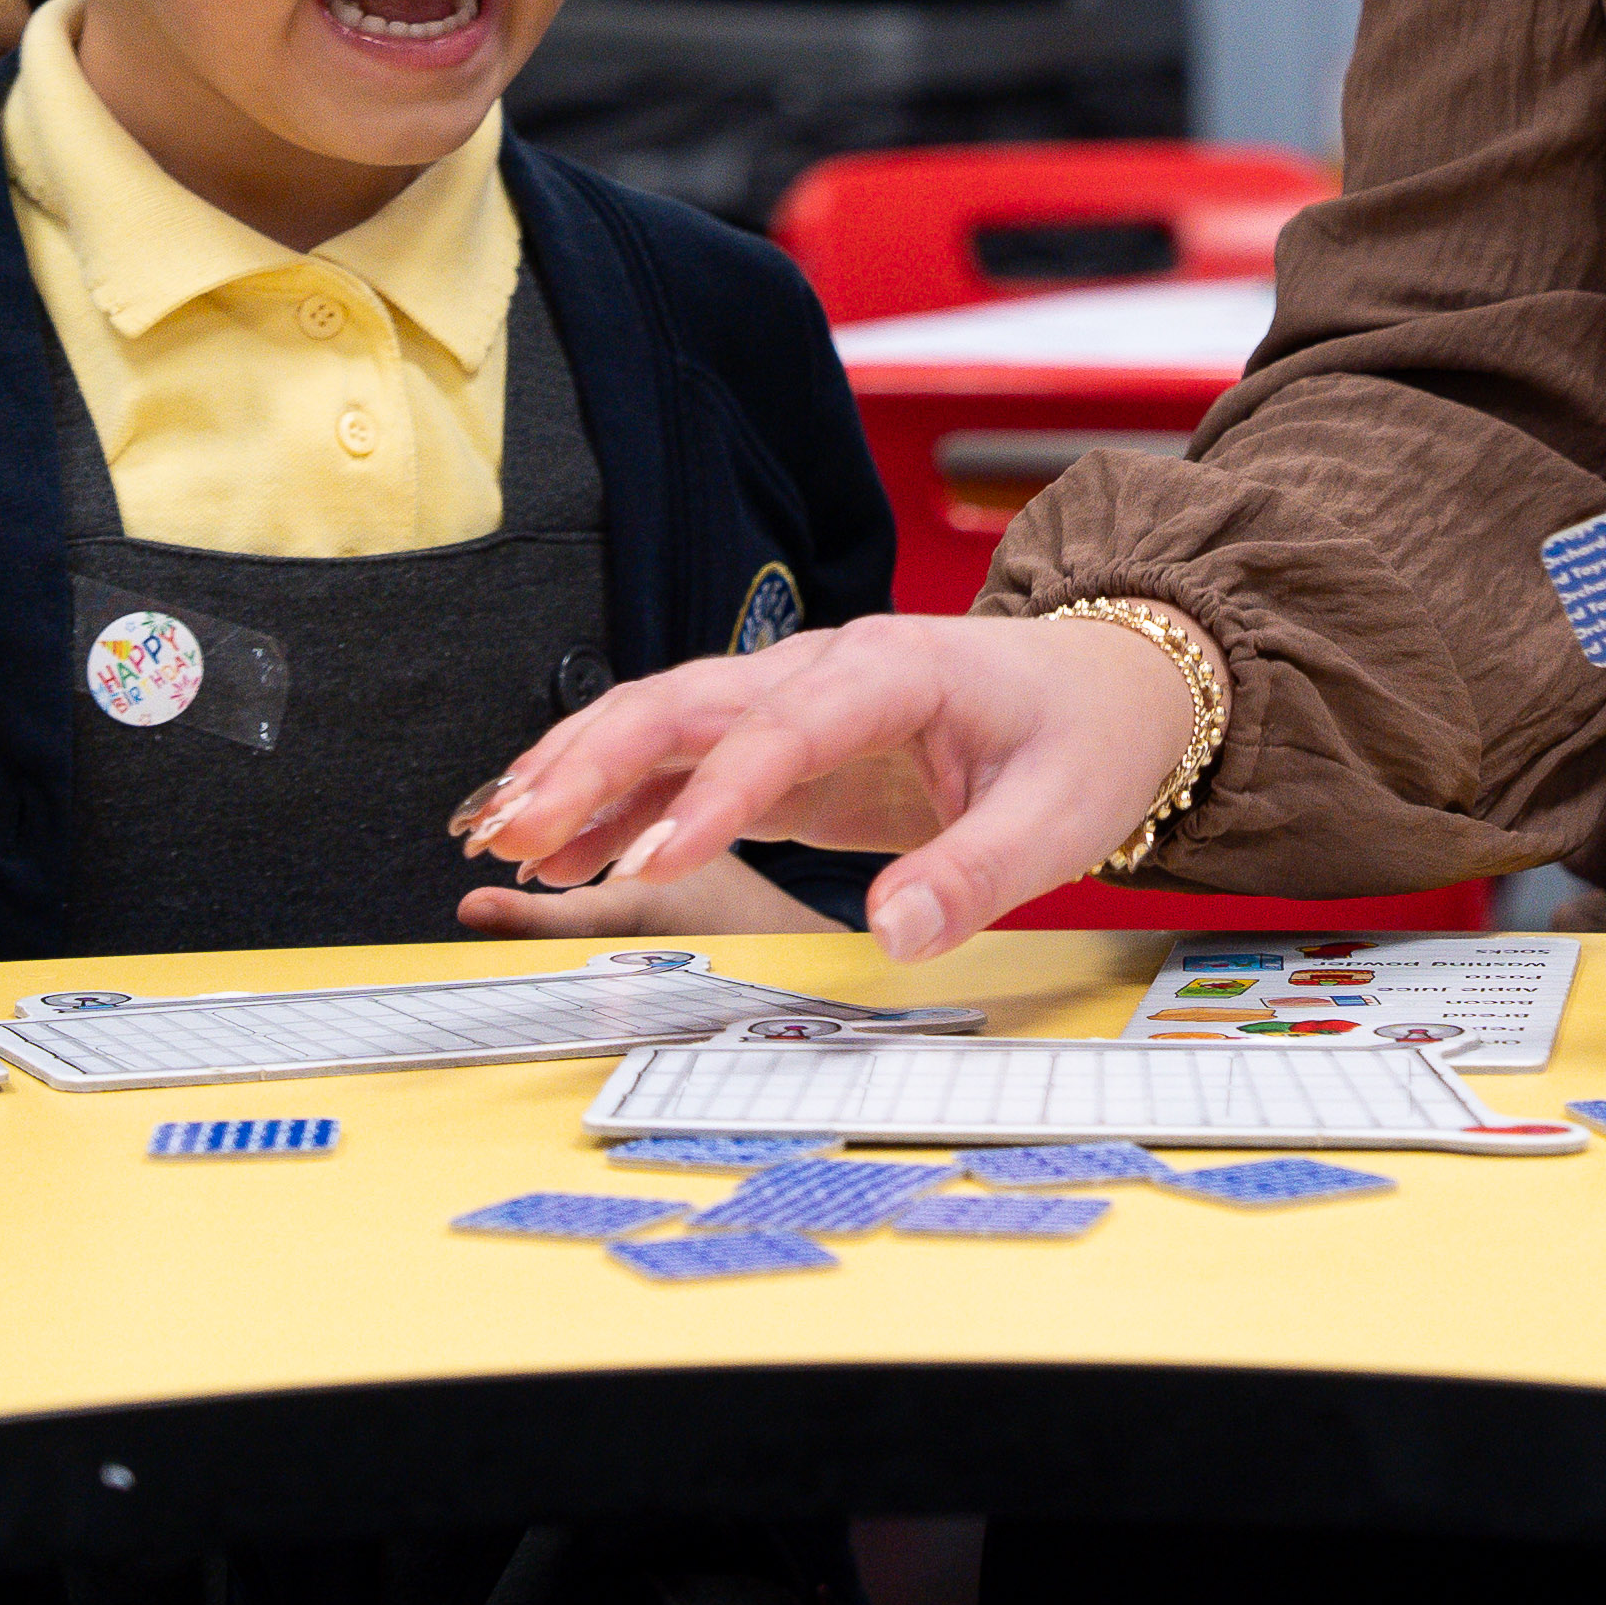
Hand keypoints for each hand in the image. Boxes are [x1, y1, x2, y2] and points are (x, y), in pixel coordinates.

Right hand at [446, 610, 1202, 968]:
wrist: (1108, 685)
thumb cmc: (1085, 736)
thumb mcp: (1061, 814)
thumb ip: (977, 873)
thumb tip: (897, 934)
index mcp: (896, 670)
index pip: (783, 725)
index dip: (715, 792)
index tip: (655, 862)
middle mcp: (826, 670)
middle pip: (687, 702)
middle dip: (594, 763)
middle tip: (516, 834)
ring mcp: (794, 702)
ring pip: (661, 721)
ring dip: (578, 773)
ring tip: (497, 838)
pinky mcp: (782, 746)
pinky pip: (678, 763)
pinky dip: (609, 798)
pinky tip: (551, 850)